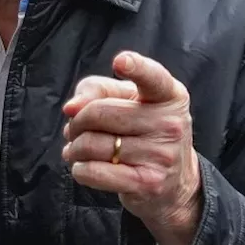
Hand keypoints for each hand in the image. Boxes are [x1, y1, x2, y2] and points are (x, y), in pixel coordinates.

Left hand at [62, 51, 202, 244]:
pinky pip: (96, 172)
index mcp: (169, 95)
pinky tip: (81, 167)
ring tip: (76, 150)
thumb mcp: (126, 101)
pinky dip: (80, 169)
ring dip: (74, 148)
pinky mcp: (148, 182)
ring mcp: (162, 155)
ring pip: (93, 145)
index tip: (121, 61)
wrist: (174, 183)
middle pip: (100, 113)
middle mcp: (170, 123)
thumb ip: (96, 91)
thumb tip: (71, 108)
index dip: (135, 67)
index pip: (152, 77)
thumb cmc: (142, 131)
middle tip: (74, 130)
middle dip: (77, 122)